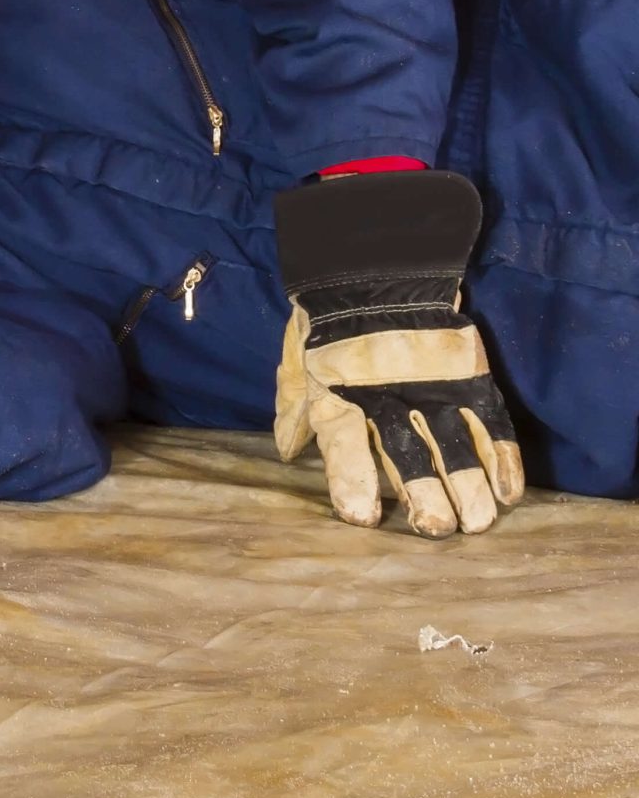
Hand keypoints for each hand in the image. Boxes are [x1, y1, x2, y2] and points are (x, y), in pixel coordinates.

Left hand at [273, 172, 525, 536]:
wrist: (376, 267)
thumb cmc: (326, 324)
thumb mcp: (297, 363)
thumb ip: (294, 408)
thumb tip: (288, 452)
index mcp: (338, 395)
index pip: (345, 446)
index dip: (352, 482)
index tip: (362, 518)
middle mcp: (386, 396)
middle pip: (408, 453)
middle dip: (422, 495)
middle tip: (434, 529)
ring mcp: (430, 385)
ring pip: (455, 443)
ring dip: (468, 486)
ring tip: (477, 524)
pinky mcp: (465, 374)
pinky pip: (489, 420)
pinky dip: (503, 456)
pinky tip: (509, 492)